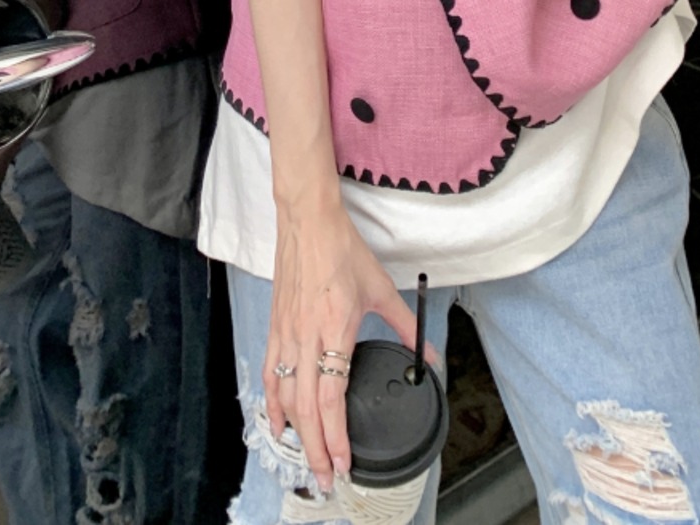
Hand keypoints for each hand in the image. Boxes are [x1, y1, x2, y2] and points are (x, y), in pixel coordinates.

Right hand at [264, 202, 435, 493]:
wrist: (308, 221)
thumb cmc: (343, 251)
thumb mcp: (382, 289)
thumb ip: (406, 327)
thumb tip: (427, 357)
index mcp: (334, 329)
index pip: (331, 397)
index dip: (336, 435)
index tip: (344, 462)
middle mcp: (306, 336)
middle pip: (306, 408)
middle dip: (316, 449)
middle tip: (326, 478)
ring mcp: (287, 333)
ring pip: (286, 396)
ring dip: (295, 434)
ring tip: (307, 460)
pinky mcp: (276, 326)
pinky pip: (272, 373)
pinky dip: (273, 403)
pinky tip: (278, 423)